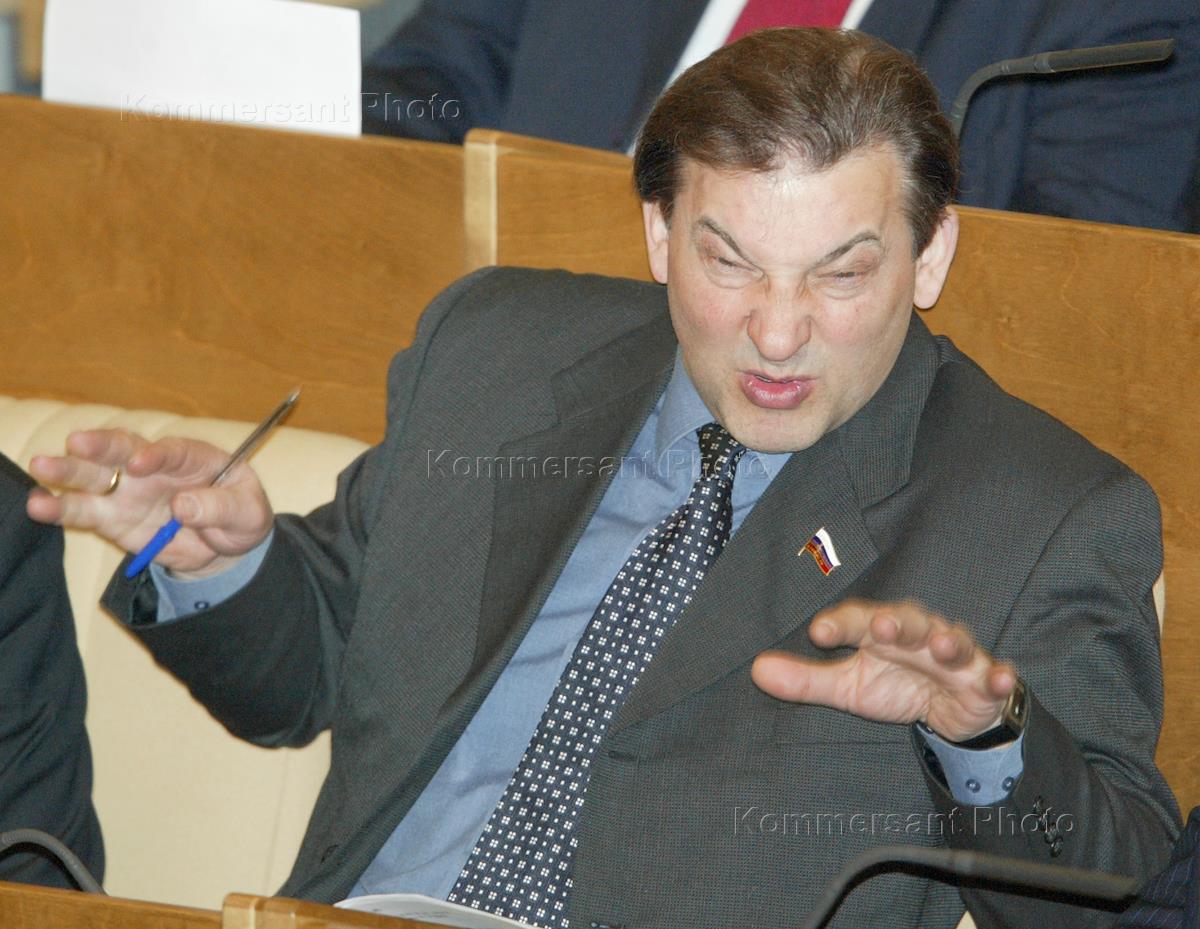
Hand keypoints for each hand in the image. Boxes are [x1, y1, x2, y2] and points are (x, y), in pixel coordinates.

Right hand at [26, 428, 273, 578]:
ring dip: (69, 471)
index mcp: (194, 457)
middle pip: (124, 449)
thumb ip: (221, 508)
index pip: (173, 450)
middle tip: (77, 442)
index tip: (140, 463)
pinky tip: (39, 505)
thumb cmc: (241, 517)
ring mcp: (130, 491)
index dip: (156, 454)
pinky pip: (85, 511)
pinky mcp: (113, 518)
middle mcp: (154, 467)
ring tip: (42, 467)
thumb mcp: (249, 513)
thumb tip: (185, 506)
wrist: (225, 547)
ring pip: (95, 475)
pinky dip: (62, 508)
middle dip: (102, 445)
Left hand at [751, 599, 1016, 741]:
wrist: (954, 708)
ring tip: (938, 646)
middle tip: (881, 628)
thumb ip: (806, 680)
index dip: (841, 623)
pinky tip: (1000, 677)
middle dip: (897, 623)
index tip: (819, 632)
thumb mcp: (849, 688)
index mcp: (883, 630)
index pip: (859, 620)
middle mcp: (920, 635)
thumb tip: (756, 670)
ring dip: (947, 642)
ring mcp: (956, 656)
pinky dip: (1000, 676)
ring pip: (953, 642)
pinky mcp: (985, 680)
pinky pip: (996, 676)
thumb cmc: (897, 684)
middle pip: (909, 622)